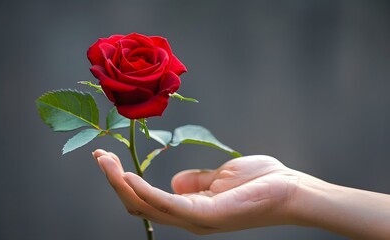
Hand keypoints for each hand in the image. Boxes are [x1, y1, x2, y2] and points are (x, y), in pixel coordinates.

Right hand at [93, 149, 298, 233]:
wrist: (291, 190)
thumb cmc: (259, 182)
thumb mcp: (218, 177)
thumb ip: (194, 182)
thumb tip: (173, 181)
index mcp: (190, 209)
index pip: (146, 200)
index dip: (124, 182)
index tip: (108, 158)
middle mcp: (187, 218)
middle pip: (139, 205)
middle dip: (115, 182)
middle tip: (99, 158)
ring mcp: (195, 219)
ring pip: (146, 205)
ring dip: (121, 183)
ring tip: (105, 161)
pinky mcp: (205, 215)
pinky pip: (166, 203)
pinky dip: (144, 190)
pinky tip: (128, 175)